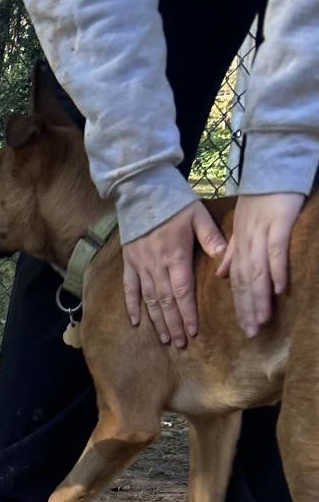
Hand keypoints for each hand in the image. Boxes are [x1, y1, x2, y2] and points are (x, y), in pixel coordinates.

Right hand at [122, 201, 227, 347]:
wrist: (141, 192)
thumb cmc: (174, 202)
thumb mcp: (197, 215)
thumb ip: (210, 236)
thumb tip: (223, 255)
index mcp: (176, 256)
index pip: (183, 292)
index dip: (188, 313)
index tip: (193, 331)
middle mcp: (156, 266)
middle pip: (167, 302)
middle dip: (175, 324)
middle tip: (181, 344)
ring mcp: (140, 267)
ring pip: (150, 300)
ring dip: (158, 321)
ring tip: (165, 339)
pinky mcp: (129, 264)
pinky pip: (130, 290)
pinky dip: (133, 307)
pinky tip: (137, 323)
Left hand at [216, 192, 304, 335]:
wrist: (272, 169)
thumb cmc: (261, 199)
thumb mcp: (242, 227)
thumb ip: (233, 252)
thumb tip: (223, 276)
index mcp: (239, 246)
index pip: (237, 282)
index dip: (240, 305)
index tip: (244, 326)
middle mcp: (246, 244)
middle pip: (245, 282)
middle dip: (247, 309)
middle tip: (251, 332)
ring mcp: (261, 235)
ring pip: (257, 272)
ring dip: (259, 298)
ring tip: (262, 319)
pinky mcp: (278, 224)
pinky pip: (275, 251)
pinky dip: (276, 270)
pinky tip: (278, 290)